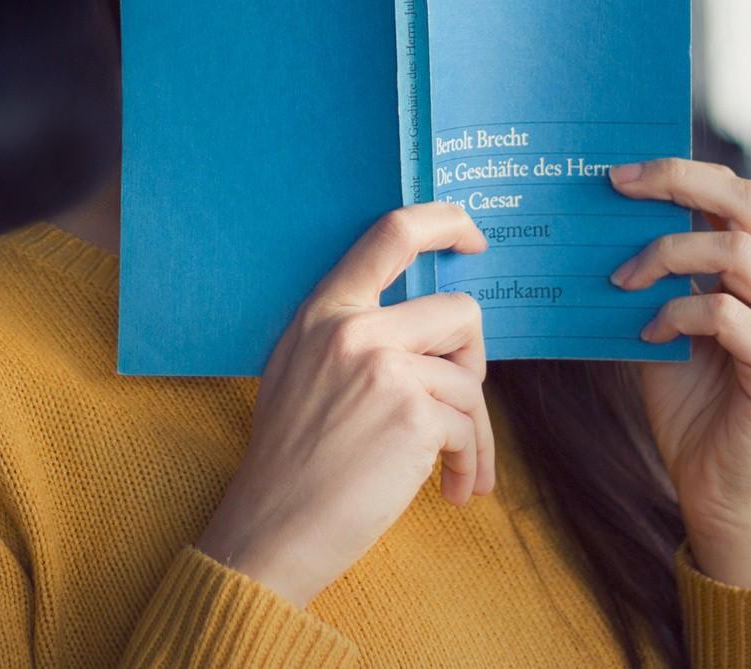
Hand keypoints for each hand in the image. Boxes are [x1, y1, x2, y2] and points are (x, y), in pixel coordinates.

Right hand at [196, 201, 491, 607]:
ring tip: (459, 470)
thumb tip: (426, 331)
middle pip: (458, 312)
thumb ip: (351, 336)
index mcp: (324, 311)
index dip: (445, 223)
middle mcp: (353, 329)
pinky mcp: (413, 415)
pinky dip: (471, 463)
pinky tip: (452, 491)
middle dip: (473, 363)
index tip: (472, 239)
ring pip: (470, 379)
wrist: (274, 527)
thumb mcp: (300, 370)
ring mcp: (384, 369)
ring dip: (476, 432)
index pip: (391, 233)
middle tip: (461, 408)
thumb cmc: (291, 459)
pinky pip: (470, 428)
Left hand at [607, 158, 750, 586]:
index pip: (741, 194)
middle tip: (617, 187)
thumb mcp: (665, 319)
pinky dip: (677, 313)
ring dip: (667, 256)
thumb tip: (605, 216)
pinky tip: (647, 334)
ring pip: (737, 252)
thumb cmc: (687, 400)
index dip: (683, 172)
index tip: (619, 174)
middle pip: (749, 203)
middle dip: (679, 182)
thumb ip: (660, 273)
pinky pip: (726, 316)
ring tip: (622, 281)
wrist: (712, 484)